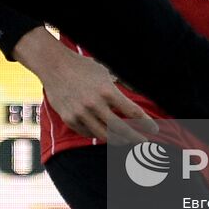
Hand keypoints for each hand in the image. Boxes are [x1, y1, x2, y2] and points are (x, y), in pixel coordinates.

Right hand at [14, 27, 158, 143]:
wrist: (53, 65)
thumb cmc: (82, 67)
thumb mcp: (104, 72)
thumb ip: (117, 88)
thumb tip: (132, 99)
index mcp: (107, 91)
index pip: (133, 112)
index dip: (146, 123)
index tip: (154, 130)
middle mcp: (95, 104)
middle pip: (121, 129)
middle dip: (136, 137)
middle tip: (145, 143)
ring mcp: (81, 113)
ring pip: (104, 136)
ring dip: (118, 140)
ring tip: (126, 142)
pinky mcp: (70, 119)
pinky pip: (88, 133)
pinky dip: (98, 135)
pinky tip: (105, 135)